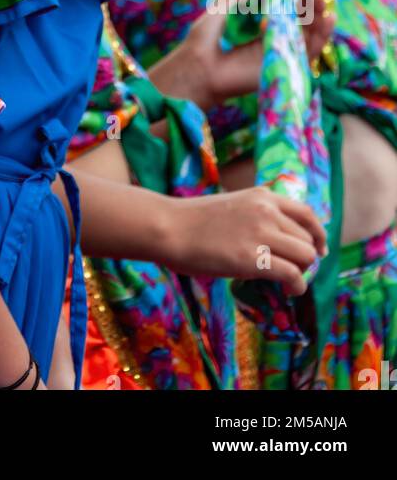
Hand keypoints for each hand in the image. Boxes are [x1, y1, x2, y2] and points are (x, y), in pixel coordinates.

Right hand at [160, 187, 325, 294]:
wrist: (170, 227)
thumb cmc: (194, 220)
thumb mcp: (234, 205)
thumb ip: (258, 215)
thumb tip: (280, 238)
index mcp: (262, 196)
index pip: (307, 213)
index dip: (318, 234)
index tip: (318, 249)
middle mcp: (267, 211)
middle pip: (308, 239)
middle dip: (306, 258)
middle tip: (293, 270)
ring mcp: (260, 233)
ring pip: (305, 256)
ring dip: (302, 272)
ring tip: (289, 282)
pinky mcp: (253, 259)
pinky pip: (293, 275)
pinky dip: (297, 287)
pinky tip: (289, 291)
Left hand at [162, 0, 336, 108]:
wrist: (195, 66)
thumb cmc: (204, 38)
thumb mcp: (227, 4)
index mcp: (265, 29)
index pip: (291, 10)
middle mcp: (277, 43)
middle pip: (305, 23)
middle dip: (312, 3)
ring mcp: (281, 57)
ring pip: (312, 37)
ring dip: (320, 17)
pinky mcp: (284, 70)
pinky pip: (309, 55)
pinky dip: (322, 38)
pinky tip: (328, 19)